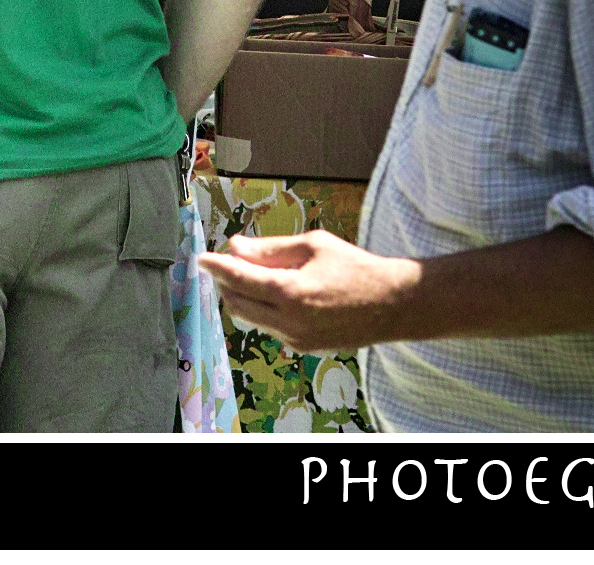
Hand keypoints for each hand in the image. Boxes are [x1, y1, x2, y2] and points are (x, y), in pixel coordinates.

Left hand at [195, 230, 419, 352]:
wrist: (393, 304)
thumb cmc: (355, 267)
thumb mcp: (313, 245)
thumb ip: (270, 248)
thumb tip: (235, 246)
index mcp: (291, 293)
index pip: (239, 280)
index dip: (216, 267)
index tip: (200, 257)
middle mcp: (290, 322)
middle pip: (236, 304)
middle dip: (227, 282)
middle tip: (232, 261)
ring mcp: (296, 340)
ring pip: (250, 319)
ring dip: (243, 297)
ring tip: (257, 274)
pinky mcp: (304, 348)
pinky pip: (269, 328)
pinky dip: (262, 310)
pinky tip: (278, 293)